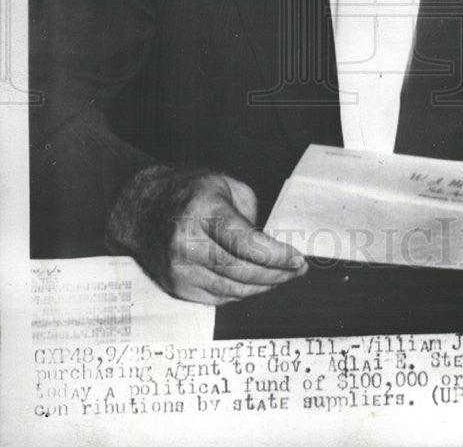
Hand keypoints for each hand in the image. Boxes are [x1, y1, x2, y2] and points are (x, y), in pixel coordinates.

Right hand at [107, 167, 307, 304]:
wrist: (143, 209)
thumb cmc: (191, 192)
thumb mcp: (226, 186)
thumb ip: (251, 214)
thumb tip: (274, 246)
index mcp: (202, 210)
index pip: (246, 243)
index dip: (277, 256)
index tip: (299, 260)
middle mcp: (186, 242)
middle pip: (242, 270)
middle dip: (276, 274)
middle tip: (296, 270)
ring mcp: (178, 268)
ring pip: (232, 289)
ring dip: (262, 286)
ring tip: (281, 277)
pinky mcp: (175, 286)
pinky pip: (218, 297)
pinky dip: (240, 292)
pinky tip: (254, 282)